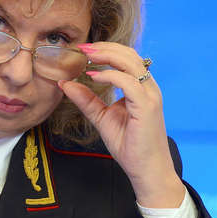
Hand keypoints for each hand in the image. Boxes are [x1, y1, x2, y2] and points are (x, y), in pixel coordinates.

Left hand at [57, 42, 184, 207]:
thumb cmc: (129, 145)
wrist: (146, 170)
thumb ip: (86, 100)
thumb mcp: (101, 117)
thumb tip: (65, 83)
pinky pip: (129, 83)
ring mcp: (150, 97)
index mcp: (140, 88)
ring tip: (87, 56)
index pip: (127, 59)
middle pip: (130, 55)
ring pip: (131, 64)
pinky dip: (110, 76)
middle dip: (105, 48)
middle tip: (83, 47)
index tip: (84, 49)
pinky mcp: (147, 107)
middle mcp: (148, 89)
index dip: (106, 50)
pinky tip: (94, 77)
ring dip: (107, 56)